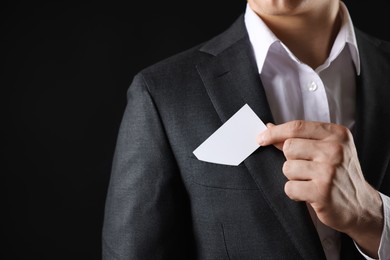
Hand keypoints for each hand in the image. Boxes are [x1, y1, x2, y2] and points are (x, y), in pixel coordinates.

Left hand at [257, 120, 382, 257]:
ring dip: (294, 177)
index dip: (274, 132)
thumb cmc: (340, 174)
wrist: (360, 206)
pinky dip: (295, 193)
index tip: (261, 138)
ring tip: (311, 181)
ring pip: (287, 168)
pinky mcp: (321, 192)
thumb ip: (300, 138)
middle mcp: (335, 150)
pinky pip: (289, 187)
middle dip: (291, 159)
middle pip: (289, 147)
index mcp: (337, 134)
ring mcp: (329, 171)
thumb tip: (268, 128)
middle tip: (307, 169)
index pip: (297, 127)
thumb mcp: (327, 149)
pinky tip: (309, 194)